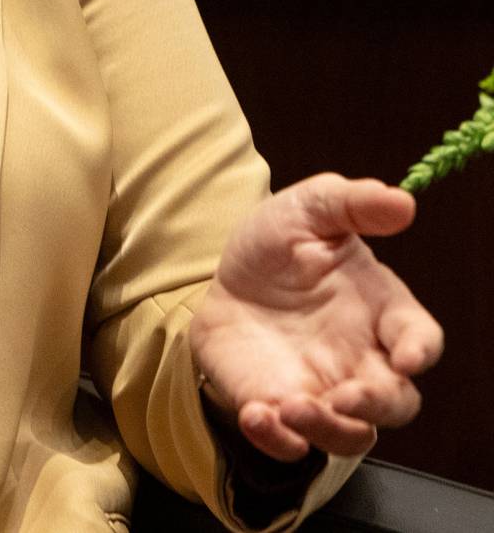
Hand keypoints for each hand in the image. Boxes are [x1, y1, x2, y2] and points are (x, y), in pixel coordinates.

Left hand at [189, 173, 442, 461]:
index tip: (408, 353)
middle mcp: (361, 360)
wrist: (223, 275)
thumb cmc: (279, 245)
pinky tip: (258, 416)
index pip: (419, 338)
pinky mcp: (278, 408)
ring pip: (348, 435)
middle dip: (376, 405)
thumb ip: (351, 203)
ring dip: (326, 429)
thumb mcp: (308, 209)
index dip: (420, 349)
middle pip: (395, 404)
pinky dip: (277, 441)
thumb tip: (402, 200)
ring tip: (290, 406)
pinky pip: (288, 443)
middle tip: (344, 395)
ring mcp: (322, 389)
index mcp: (380, 311)